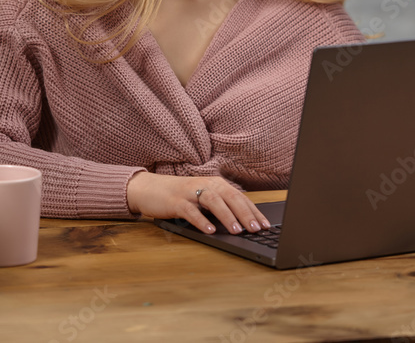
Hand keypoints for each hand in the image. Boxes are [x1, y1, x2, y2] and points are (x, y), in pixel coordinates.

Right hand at [126, 172, 270, 234]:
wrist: (149, 189)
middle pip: (229, 197)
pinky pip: (190, 211)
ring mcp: (189, 192)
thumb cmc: (179, 196)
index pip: (239, 197)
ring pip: (213, 201)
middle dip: (245, 213)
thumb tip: (243, 222)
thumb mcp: (202, 199)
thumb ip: (220, 206)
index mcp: (214, 184)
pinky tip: (210, 230)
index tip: (265, 225)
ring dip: (226, 215)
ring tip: (236, 230)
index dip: (253, 211)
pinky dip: (201, 220)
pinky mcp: (175, 201)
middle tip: (256, 229)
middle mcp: (204, 185)